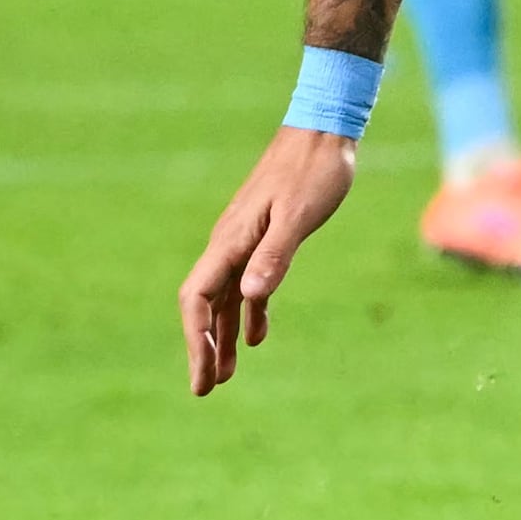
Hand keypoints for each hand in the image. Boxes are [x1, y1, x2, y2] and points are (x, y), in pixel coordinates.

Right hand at [178, 125, 358, 392]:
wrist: (324, 130)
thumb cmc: (313, 170)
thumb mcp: (298, 216)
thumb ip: (275, 255)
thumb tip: (248, 298)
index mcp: (231, 240)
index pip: (197, 298)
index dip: (196, 340)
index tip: (202, 377)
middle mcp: (230, 243)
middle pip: (204, 305)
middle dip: (203, 348)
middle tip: (206, 390)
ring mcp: (246, 240)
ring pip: (225, 298)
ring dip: (223, 337)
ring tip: (226, 377)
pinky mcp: (266, 237)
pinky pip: (249, 283)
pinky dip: (249, 312)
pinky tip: (256, 338)